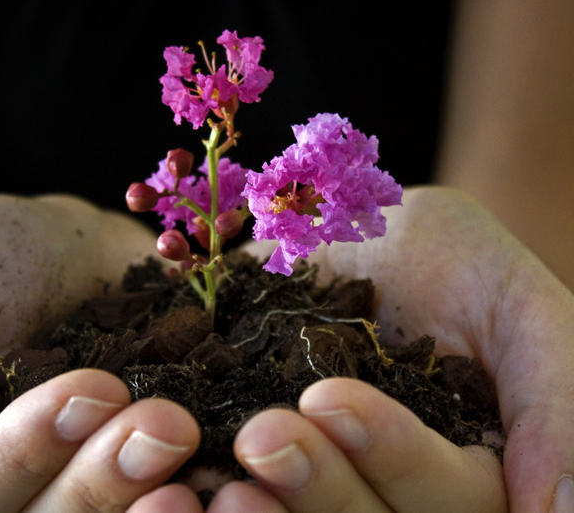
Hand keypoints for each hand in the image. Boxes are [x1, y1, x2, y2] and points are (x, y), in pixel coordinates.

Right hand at [0, 194, 197, 511]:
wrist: (76, 247)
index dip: (28, 450)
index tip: (86, 392)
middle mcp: (42, 490)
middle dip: (109, 476)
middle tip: (167, 424)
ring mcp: (114, 476)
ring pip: (131, 512)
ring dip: (169, 497)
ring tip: (211, 458)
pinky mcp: (180, 454)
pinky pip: (200, 479)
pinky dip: (225, 476)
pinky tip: (254, 457)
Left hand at [216, 186, 570, 511]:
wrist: (349, 226)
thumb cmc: (446, 258)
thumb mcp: (516, 306)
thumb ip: (554, 397)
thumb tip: (558, 512)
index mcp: (463, 473)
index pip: (448, 497)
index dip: (394, 458)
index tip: (333, 400)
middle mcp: (385, 489)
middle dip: (318, 489)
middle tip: (263, 438)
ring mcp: (315, 477)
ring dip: (258, 511)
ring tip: (215, 484)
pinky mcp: (245, 451)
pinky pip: (232, 488)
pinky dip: (202, 492)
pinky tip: (176, 482)